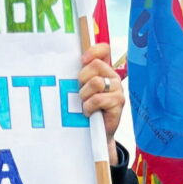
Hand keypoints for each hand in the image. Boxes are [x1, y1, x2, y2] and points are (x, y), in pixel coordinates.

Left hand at [77, 43, 122, 165]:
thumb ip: (80, 77)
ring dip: (85, 95)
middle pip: (96, 65)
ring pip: (96, 82)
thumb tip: (64, 65)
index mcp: (104, 70)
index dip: (94, 51)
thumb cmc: (87, 109)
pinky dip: (89, 107)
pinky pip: (98, 99)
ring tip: (84, 104)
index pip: (104, 50)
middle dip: (82, 79)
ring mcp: (118, 89)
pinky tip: (89, 112)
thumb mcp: (82, 90)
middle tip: (81, 92)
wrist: (97, 133)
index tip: (83, 60)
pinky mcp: (118, 102)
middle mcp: (113, 77)